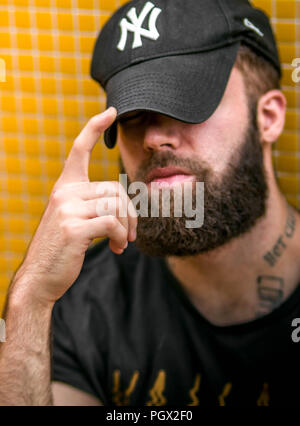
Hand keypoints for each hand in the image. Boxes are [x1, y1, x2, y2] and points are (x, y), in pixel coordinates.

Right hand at [12, 108, 136, 304]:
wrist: (40, 278)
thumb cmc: (62, 249)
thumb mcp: (74, 220)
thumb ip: (94, 206)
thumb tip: (126, 206)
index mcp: (65, 187)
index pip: (79, 150)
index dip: (94, 129)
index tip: (109, 111)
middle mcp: (64, 192)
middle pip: (115, 189)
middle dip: (130, 212)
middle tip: (131, 233)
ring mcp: (67, 208)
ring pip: (115, 206)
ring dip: (126, 228)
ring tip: (121, 243)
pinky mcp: (73, 227)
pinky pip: (112, 223)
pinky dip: (121, 237)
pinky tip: (116, 249)